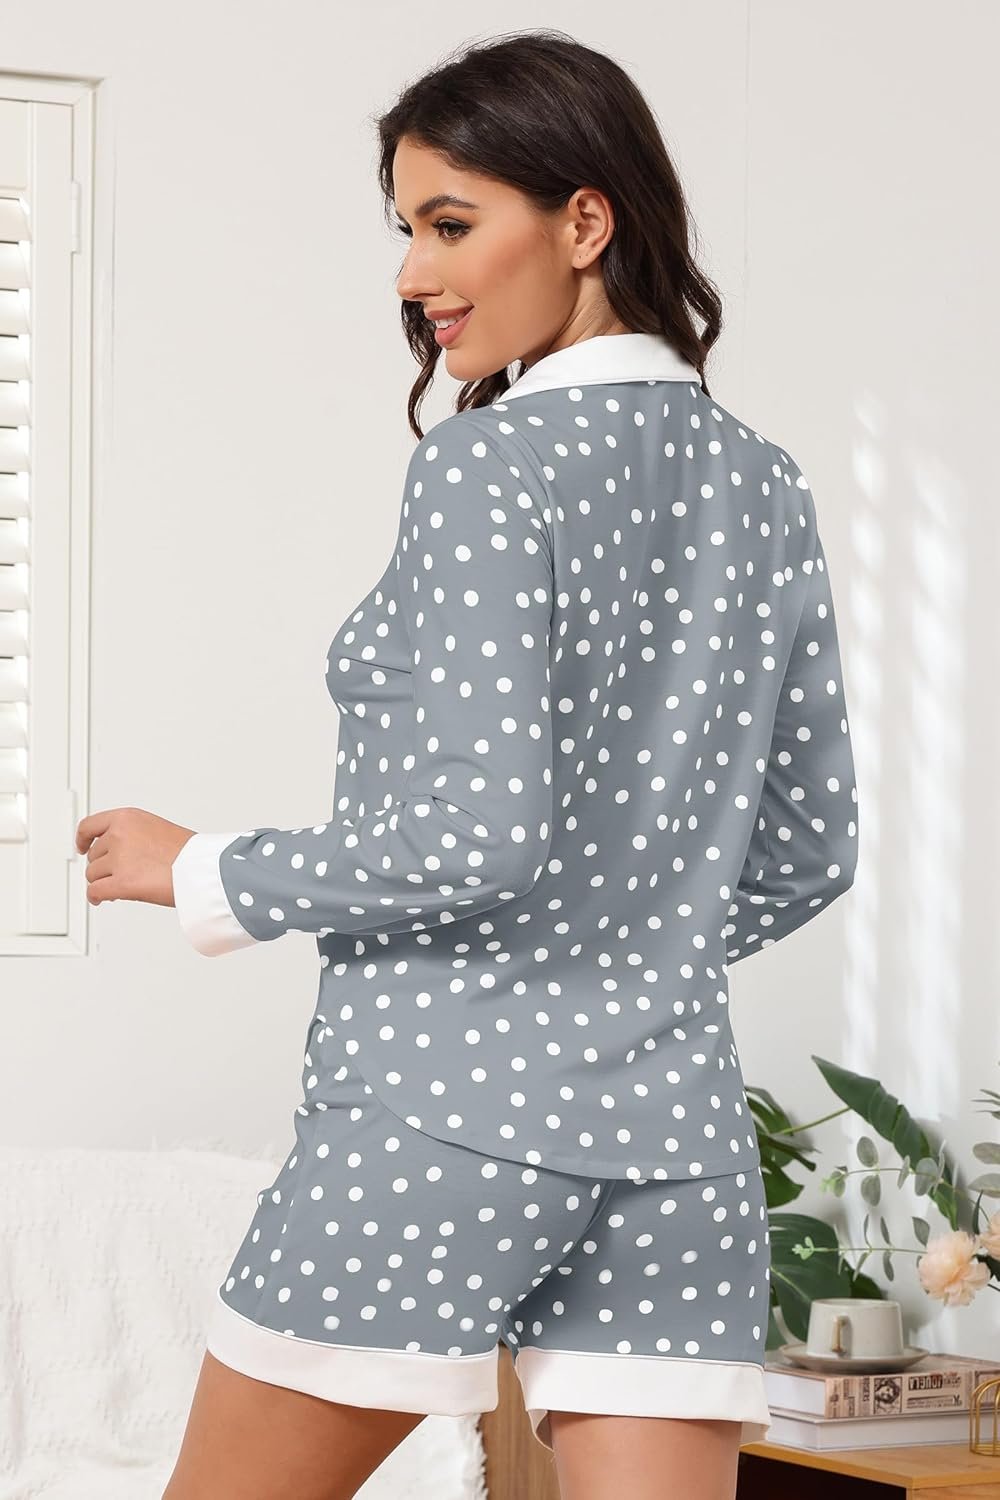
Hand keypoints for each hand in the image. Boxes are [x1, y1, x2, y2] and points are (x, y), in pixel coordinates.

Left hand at [75, 807, 196, 907]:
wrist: (203, 870)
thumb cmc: (191, 854)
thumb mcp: (158, 830)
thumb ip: (134, 836)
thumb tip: (119, 852)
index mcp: (128, 818)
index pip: (90, 826)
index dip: (82, 838)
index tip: (82, 845)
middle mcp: (119, 835)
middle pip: (93, 855)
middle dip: (102, 866)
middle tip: (115, 874)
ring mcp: (118, 859)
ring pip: (93, 875)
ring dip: (103, 882)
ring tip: (119, 886)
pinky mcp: (120, 883)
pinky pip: (95, 892)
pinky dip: (96, 897)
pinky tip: (102, 899)